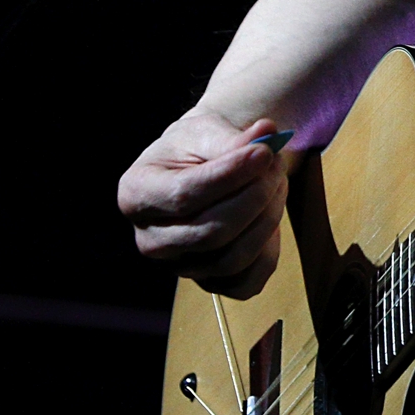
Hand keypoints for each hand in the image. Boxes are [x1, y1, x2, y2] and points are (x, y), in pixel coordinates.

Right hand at [118, 110, 293, 299]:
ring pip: (231, 259)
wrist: (200, 169)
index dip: (229, 175)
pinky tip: (271, 215)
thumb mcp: (204, 131)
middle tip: (277, 164)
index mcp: (136, 195)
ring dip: (268, 219)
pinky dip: (269, 251)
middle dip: (255, 197)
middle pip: (210, 233)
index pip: (184, 195)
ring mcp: (178, 268)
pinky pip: (246, 283)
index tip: (265, 152)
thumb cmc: (196, 148)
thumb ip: (231, 138)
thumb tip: (266, 133)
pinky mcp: (209, 284)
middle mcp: (150, 240)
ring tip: (278, 182)